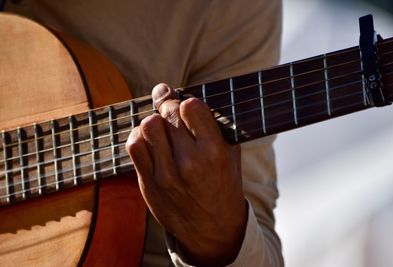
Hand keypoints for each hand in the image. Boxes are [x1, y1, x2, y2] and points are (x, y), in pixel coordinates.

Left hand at [126, 83, 246, 265]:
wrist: (212, 231)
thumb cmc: (224, 188)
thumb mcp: (231, 156)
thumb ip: (215, 126)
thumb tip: (185, 96)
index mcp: (214, 153)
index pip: (191, 106)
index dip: (188, 103)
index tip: (188, 107)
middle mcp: (189, 162)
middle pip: (167, 112)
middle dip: (170, 107)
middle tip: (173, 112)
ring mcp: (165, 174)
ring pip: (148, 125)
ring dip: (155, 121)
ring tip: (163, 128)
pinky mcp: (148, 183)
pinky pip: (134, 145)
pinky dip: (140, 137)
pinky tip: (151, 142)